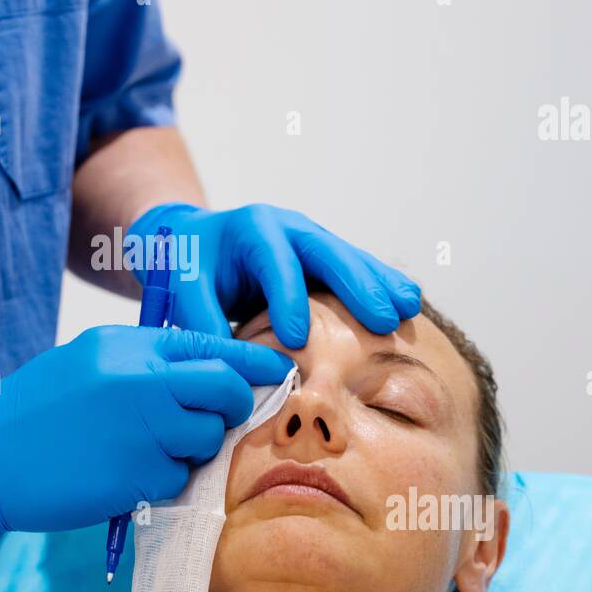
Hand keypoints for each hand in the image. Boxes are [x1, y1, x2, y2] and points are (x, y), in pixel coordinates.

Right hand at [0, 325, 294, 532]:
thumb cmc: (37, 409)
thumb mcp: (90, 361)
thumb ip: (147, 363)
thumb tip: (207, 374)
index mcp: (129, 346)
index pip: (211, 345)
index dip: (252, 361)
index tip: (279, 371)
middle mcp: (140, 381)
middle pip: (223, 389)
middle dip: (230, 406)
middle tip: (214, 419)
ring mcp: (140, 429)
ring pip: (205, 438)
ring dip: (191, 449)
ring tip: (147, 450)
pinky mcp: (134, 476)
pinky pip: (177, 479)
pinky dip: (161, 481)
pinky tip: (123, 474)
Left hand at [129, 202, 420, 347]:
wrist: (199, 240)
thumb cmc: (190, 263)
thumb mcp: (183, 284)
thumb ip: (200, 318)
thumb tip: (227, 363)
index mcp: (252, 229)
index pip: (275, 263)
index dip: (286, 299)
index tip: (295, 337)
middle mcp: (289, 228)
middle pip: (328, 253)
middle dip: (355, 286)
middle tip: (381, 319)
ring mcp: (312, 240)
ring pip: (351, 260)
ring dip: (380, 285)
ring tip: (408, 309)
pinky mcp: (325, 258)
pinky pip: (358, 268)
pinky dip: (382, 284)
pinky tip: (409, 303)